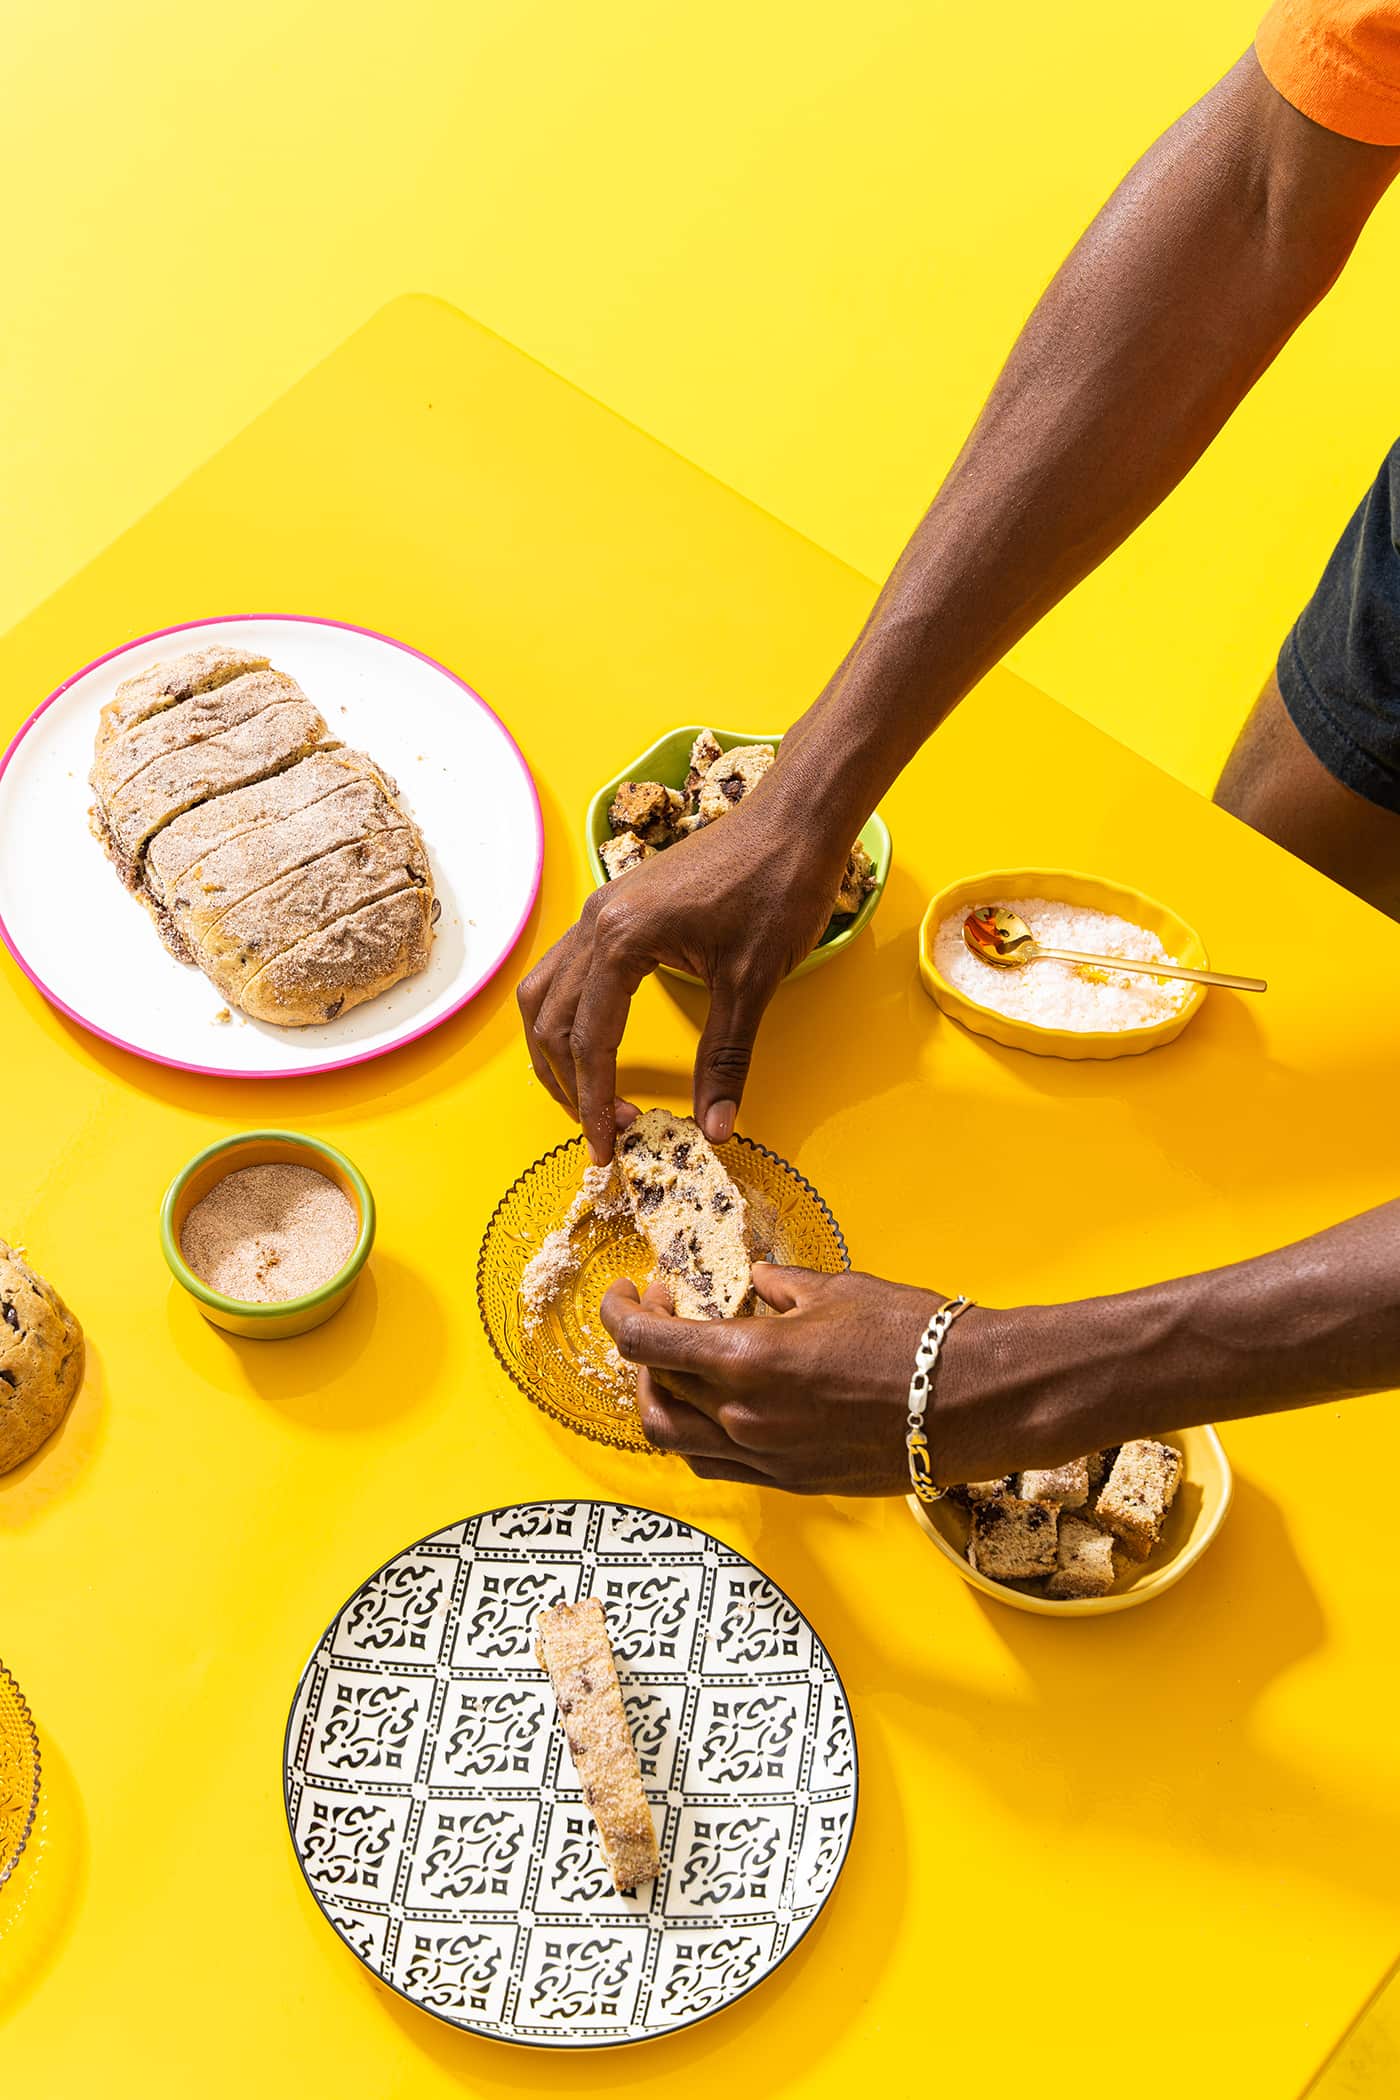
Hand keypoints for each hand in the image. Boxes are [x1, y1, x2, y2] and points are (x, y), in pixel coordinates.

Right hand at [517, 793, 843, 1162]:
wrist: (794, 819)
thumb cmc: (777, 886)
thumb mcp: (752, 983)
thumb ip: (725, 1059)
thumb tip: (714, 1128)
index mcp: (621, 939)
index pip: (589, 1041)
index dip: (594, 1101)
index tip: (607, 1146)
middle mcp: (596, 921)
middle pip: (550, 1020)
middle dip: (568, 1084)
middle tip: (602, 1129)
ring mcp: (601, 908)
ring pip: (545, 991)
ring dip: (555, 1048)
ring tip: (583, 1094)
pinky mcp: (616, 904)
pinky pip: (565, 967)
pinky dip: (567, 1011)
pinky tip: (590, 1037)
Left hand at [600, 1263, 962, 1494]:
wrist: (975, 1401)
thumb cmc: (914, 1338)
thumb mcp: (836, 1288)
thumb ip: (779, 1285)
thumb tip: (754, 1279)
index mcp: (748, 1360)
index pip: (644, 1344)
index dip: (619, 1313)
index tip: (627, 1292)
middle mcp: (745, 1418)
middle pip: (652, 1392)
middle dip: (644, 1349)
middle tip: (667, 1312)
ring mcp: (767, 1458)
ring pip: (675, 1439)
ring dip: (665, 1397)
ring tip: (687, 1363)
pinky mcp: (792, 1481)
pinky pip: (717, 1464)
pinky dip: (699, 1433)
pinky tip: (722, 1403)